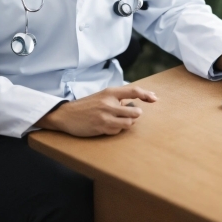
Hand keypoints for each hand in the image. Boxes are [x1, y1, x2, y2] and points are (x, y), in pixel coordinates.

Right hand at [34, 85, 157, 136]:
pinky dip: (116, 130)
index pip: (133, 91)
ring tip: (117, 122)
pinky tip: (107, 127)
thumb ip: (117, 99)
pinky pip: (118, 131)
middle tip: (127, 116)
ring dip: (126, 124)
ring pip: (129, 123)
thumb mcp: (102, 97)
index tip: (154, 99)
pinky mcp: (102, 127)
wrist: (66, 114)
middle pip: (135, 112)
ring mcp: (106, 115)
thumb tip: (135, 104)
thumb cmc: (87, 106)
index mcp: (110, 92)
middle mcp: (109, 102)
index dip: (146, 94)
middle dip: (134, 116)